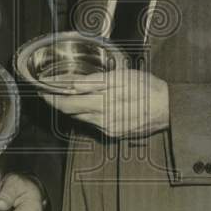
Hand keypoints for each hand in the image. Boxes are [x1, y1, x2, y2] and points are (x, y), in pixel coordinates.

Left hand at [38, 68, 169, 138]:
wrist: (170, 109)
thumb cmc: (149, 88)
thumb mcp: (122, 77)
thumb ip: (95, 82)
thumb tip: (73, 83)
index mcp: (103, 104)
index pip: (67, 103)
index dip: (51, 97)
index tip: (40, 89)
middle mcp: (103, 121)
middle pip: (71, 112)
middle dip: (56, 102)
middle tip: (46, 91)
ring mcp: (108, 129)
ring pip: (81, 118)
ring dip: (71, 107)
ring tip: (62, 95)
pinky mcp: (114, 133)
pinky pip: (93, 123)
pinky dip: (85, 112)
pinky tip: (85, 104)